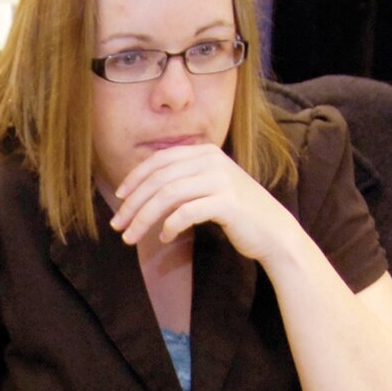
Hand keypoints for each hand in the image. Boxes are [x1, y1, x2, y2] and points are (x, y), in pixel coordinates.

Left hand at [110, 143, 297, 262]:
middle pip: (159, 179)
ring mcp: (221, 180)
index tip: (119, 198)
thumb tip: (141, 191)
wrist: (273, 231)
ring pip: (167, 195)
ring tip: (131, 237)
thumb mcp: (208, 188)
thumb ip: (182, 182)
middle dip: (133, 203)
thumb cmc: (236, 213)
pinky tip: (165, 237)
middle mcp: (212, 160)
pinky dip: (170, 226)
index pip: (159, 161)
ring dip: (144, 219)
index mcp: (205, 152)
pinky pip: (186, 213)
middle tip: (118, 225)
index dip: (135, 178)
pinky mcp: (227, 202)